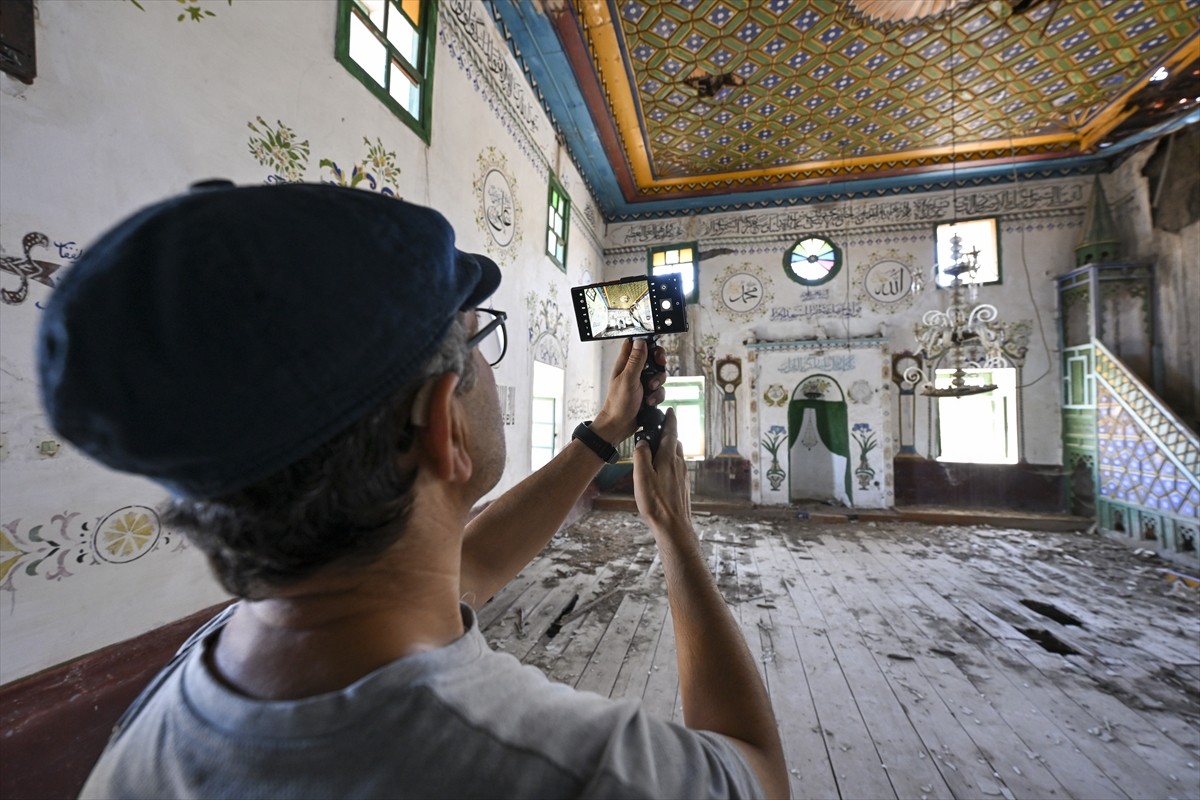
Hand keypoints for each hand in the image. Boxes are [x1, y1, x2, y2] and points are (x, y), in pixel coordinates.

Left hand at [590, 338, 666, 443]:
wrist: (620, 425)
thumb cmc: (618, 404)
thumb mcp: (628, 379)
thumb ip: (635, 361)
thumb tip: (640, 342)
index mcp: (625, 364)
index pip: (636, 344)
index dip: (647, 343)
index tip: (654, 350)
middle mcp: (633, 371)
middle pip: (652, 358)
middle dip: (658, 364)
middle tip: (658, 368)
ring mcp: (641, 382)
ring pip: (658, 374)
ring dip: (658, 382)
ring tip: (650, 390)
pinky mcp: (647, 394)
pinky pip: (659, 390)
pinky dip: (657, 395)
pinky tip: (649, 402)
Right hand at [631, 407, 691, 533]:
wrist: (673, 526)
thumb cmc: (655, 502)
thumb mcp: (642, 476)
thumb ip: (641, 455)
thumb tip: (643, 442)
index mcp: (669, 458)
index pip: (671, 432)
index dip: (670, 420)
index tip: (670, 411)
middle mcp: (679, 464)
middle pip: (675, 443)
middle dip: (668, 434)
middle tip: (659, 430)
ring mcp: (683, 475)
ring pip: (677, 455)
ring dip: (669, 449)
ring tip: (657, 451)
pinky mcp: (683, 486)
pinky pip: (677, 468)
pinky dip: (670, 463)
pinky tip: (661, 473)